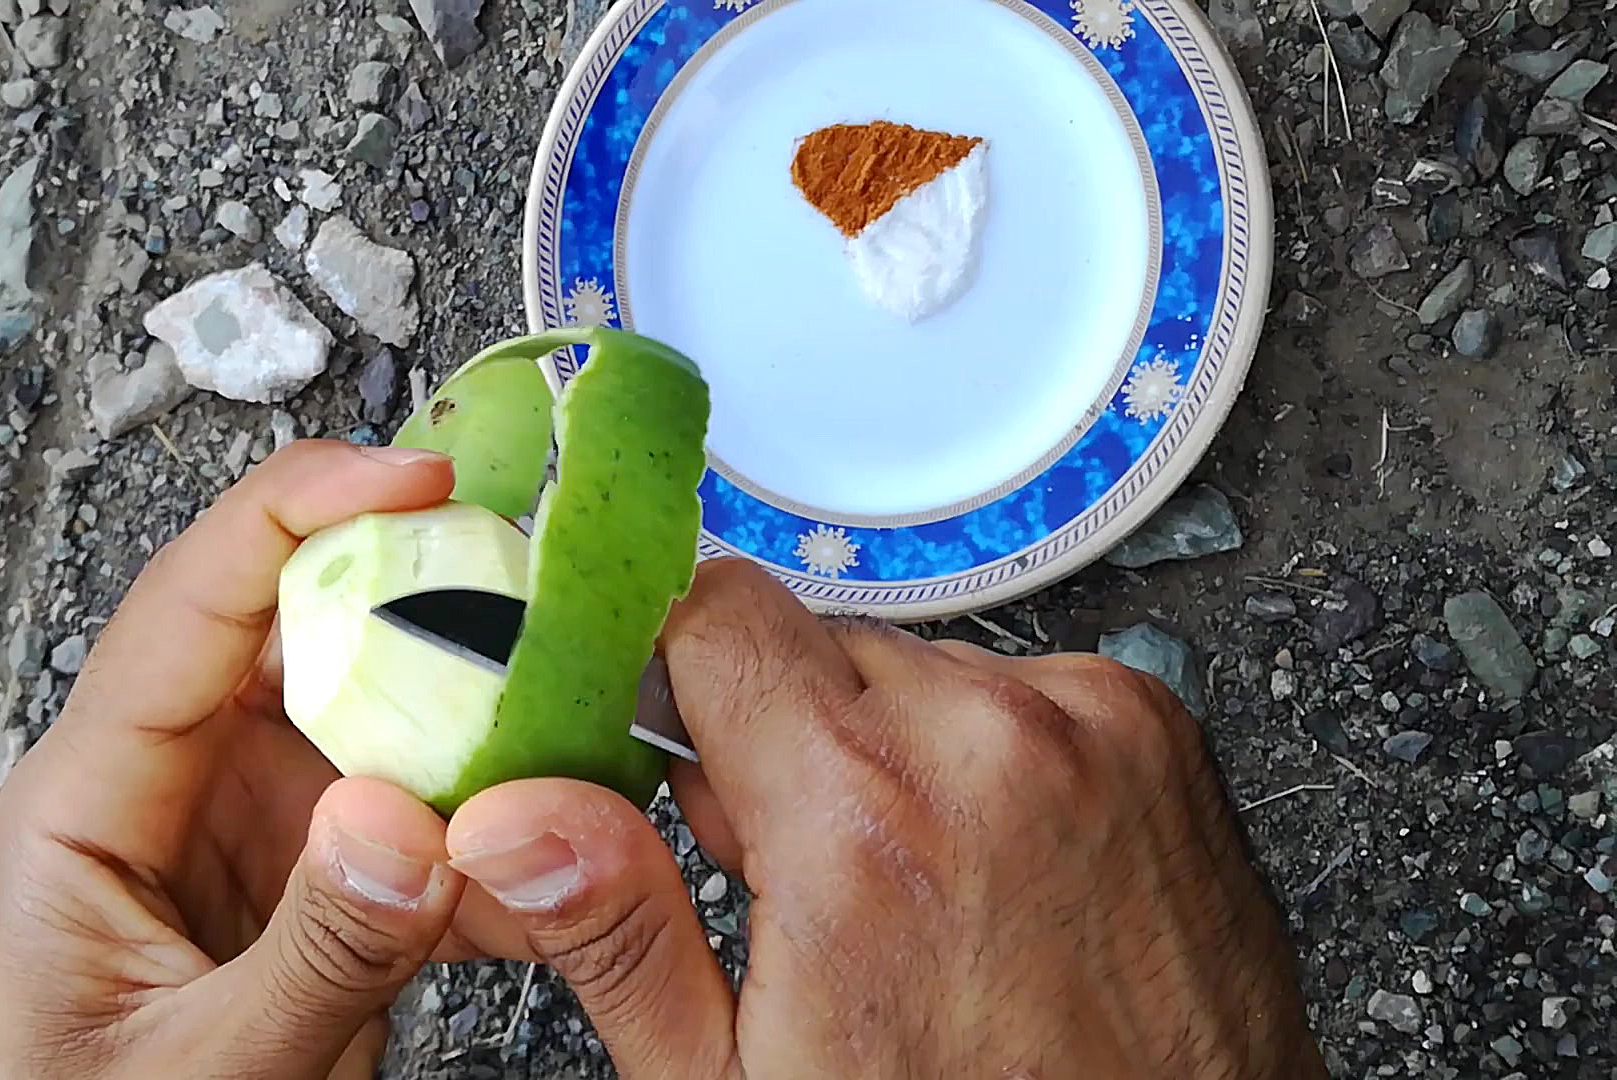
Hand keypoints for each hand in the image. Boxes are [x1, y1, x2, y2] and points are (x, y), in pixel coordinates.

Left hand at [0, 441, 528, 1079]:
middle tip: (543, 586)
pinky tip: (564, 846)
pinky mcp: (326, 880)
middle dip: (427, 595)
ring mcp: (259, 825)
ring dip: (485, 717)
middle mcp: (178, 782)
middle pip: (305, 634)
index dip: (299, 512)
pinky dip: (503, 832)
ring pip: (387, 717)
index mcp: (93, 799)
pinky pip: (428, 820)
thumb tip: (403, 824)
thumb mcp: (193, 1072)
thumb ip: (307, 955)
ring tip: (580, 714)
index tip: (416, 477)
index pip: (188, 605)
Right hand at [443, 559, 1326, 1078]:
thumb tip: (513, 825)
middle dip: (781, 735)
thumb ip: (618, 929)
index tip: (661, 722)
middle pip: (812, 646)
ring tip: (918, 890)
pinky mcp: (1158, 732)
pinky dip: (988, 757)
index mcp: (863, 815)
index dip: (666, 669)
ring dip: (892, 747)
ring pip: (916, 667)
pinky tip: (994, 871)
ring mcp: (1093, 727)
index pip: (711, 610)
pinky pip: (1019, 689)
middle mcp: (991, 741)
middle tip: (802, 873)